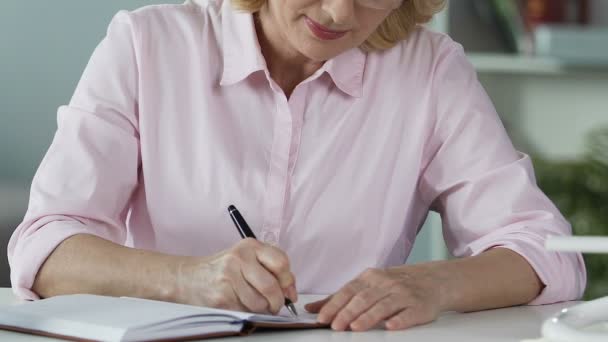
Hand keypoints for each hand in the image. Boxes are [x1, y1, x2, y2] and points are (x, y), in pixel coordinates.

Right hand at [173, 238, 296, 313]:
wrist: (188, 277)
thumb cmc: (223, 269)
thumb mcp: (247, 258)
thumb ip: (271, 269)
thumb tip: (291, 291)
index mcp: (249, 246)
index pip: (281, 262)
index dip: (288, 281)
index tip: (288, 290)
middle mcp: (239, 259)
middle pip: (271, 286)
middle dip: (278, 301)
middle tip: (276, 305)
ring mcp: (228, 278)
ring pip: (260, 303)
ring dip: (263, 309)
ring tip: (256, 304)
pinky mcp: (221, 297)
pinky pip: (245, 311)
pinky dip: (248, 312)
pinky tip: (241, 304)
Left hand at [305, 266, 443, 330]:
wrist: (432, 280)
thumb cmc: (394, 284)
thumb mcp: (367, 285)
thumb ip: (340, 297)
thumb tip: (313, 309)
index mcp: (370, 278)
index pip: (348, 291)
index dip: (334, 305)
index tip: (322, 318)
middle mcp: (386, 284)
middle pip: (363, 298)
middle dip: (347, 313)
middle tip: (335, 326)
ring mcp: (403, 294)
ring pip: (383, 305)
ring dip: (368, 317)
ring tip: (355, 327)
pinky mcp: (419, 306)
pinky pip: (408, 313)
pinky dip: (399, 319)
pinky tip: (390, 326)